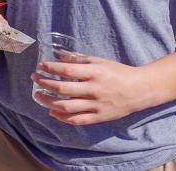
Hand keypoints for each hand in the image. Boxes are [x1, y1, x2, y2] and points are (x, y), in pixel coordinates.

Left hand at [31, 56, 151, 124]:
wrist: (140, 90)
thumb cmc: (118, 72)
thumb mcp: (99, 61)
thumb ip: (79, 59)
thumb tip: (59, 55)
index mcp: (95, 73)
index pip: (67, 71)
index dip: (51, 68)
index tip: (40, 65)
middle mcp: (94, 90)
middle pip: (63, 89)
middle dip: (45, 83)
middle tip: (35, 78)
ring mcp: (97, 105)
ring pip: (67, 107)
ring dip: (48, 101)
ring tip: (38, 95)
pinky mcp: (99, 117)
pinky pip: (77, 120)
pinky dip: (62, 117)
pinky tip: (52, 111)